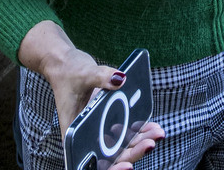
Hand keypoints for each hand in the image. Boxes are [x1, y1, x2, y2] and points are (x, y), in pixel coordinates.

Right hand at [17, 20, 163, 163]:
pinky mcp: (107, 122)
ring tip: (157, 133)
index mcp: (75, 134)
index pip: (92, 162)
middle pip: (110, 156)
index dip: (110, 168)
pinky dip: (138, 131)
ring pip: (120, 146)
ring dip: (139, 143)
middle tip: (151, 143)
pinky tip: (152, 126)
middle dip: (132, 153)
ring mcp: (98, 131)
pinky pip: (124, 132)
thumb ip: (102, 77)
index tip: (127, 165)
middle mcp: (87, 138)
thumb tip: (121, 78)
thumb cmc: (68, 72)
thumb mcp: (85, 73)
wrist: (66, 65)